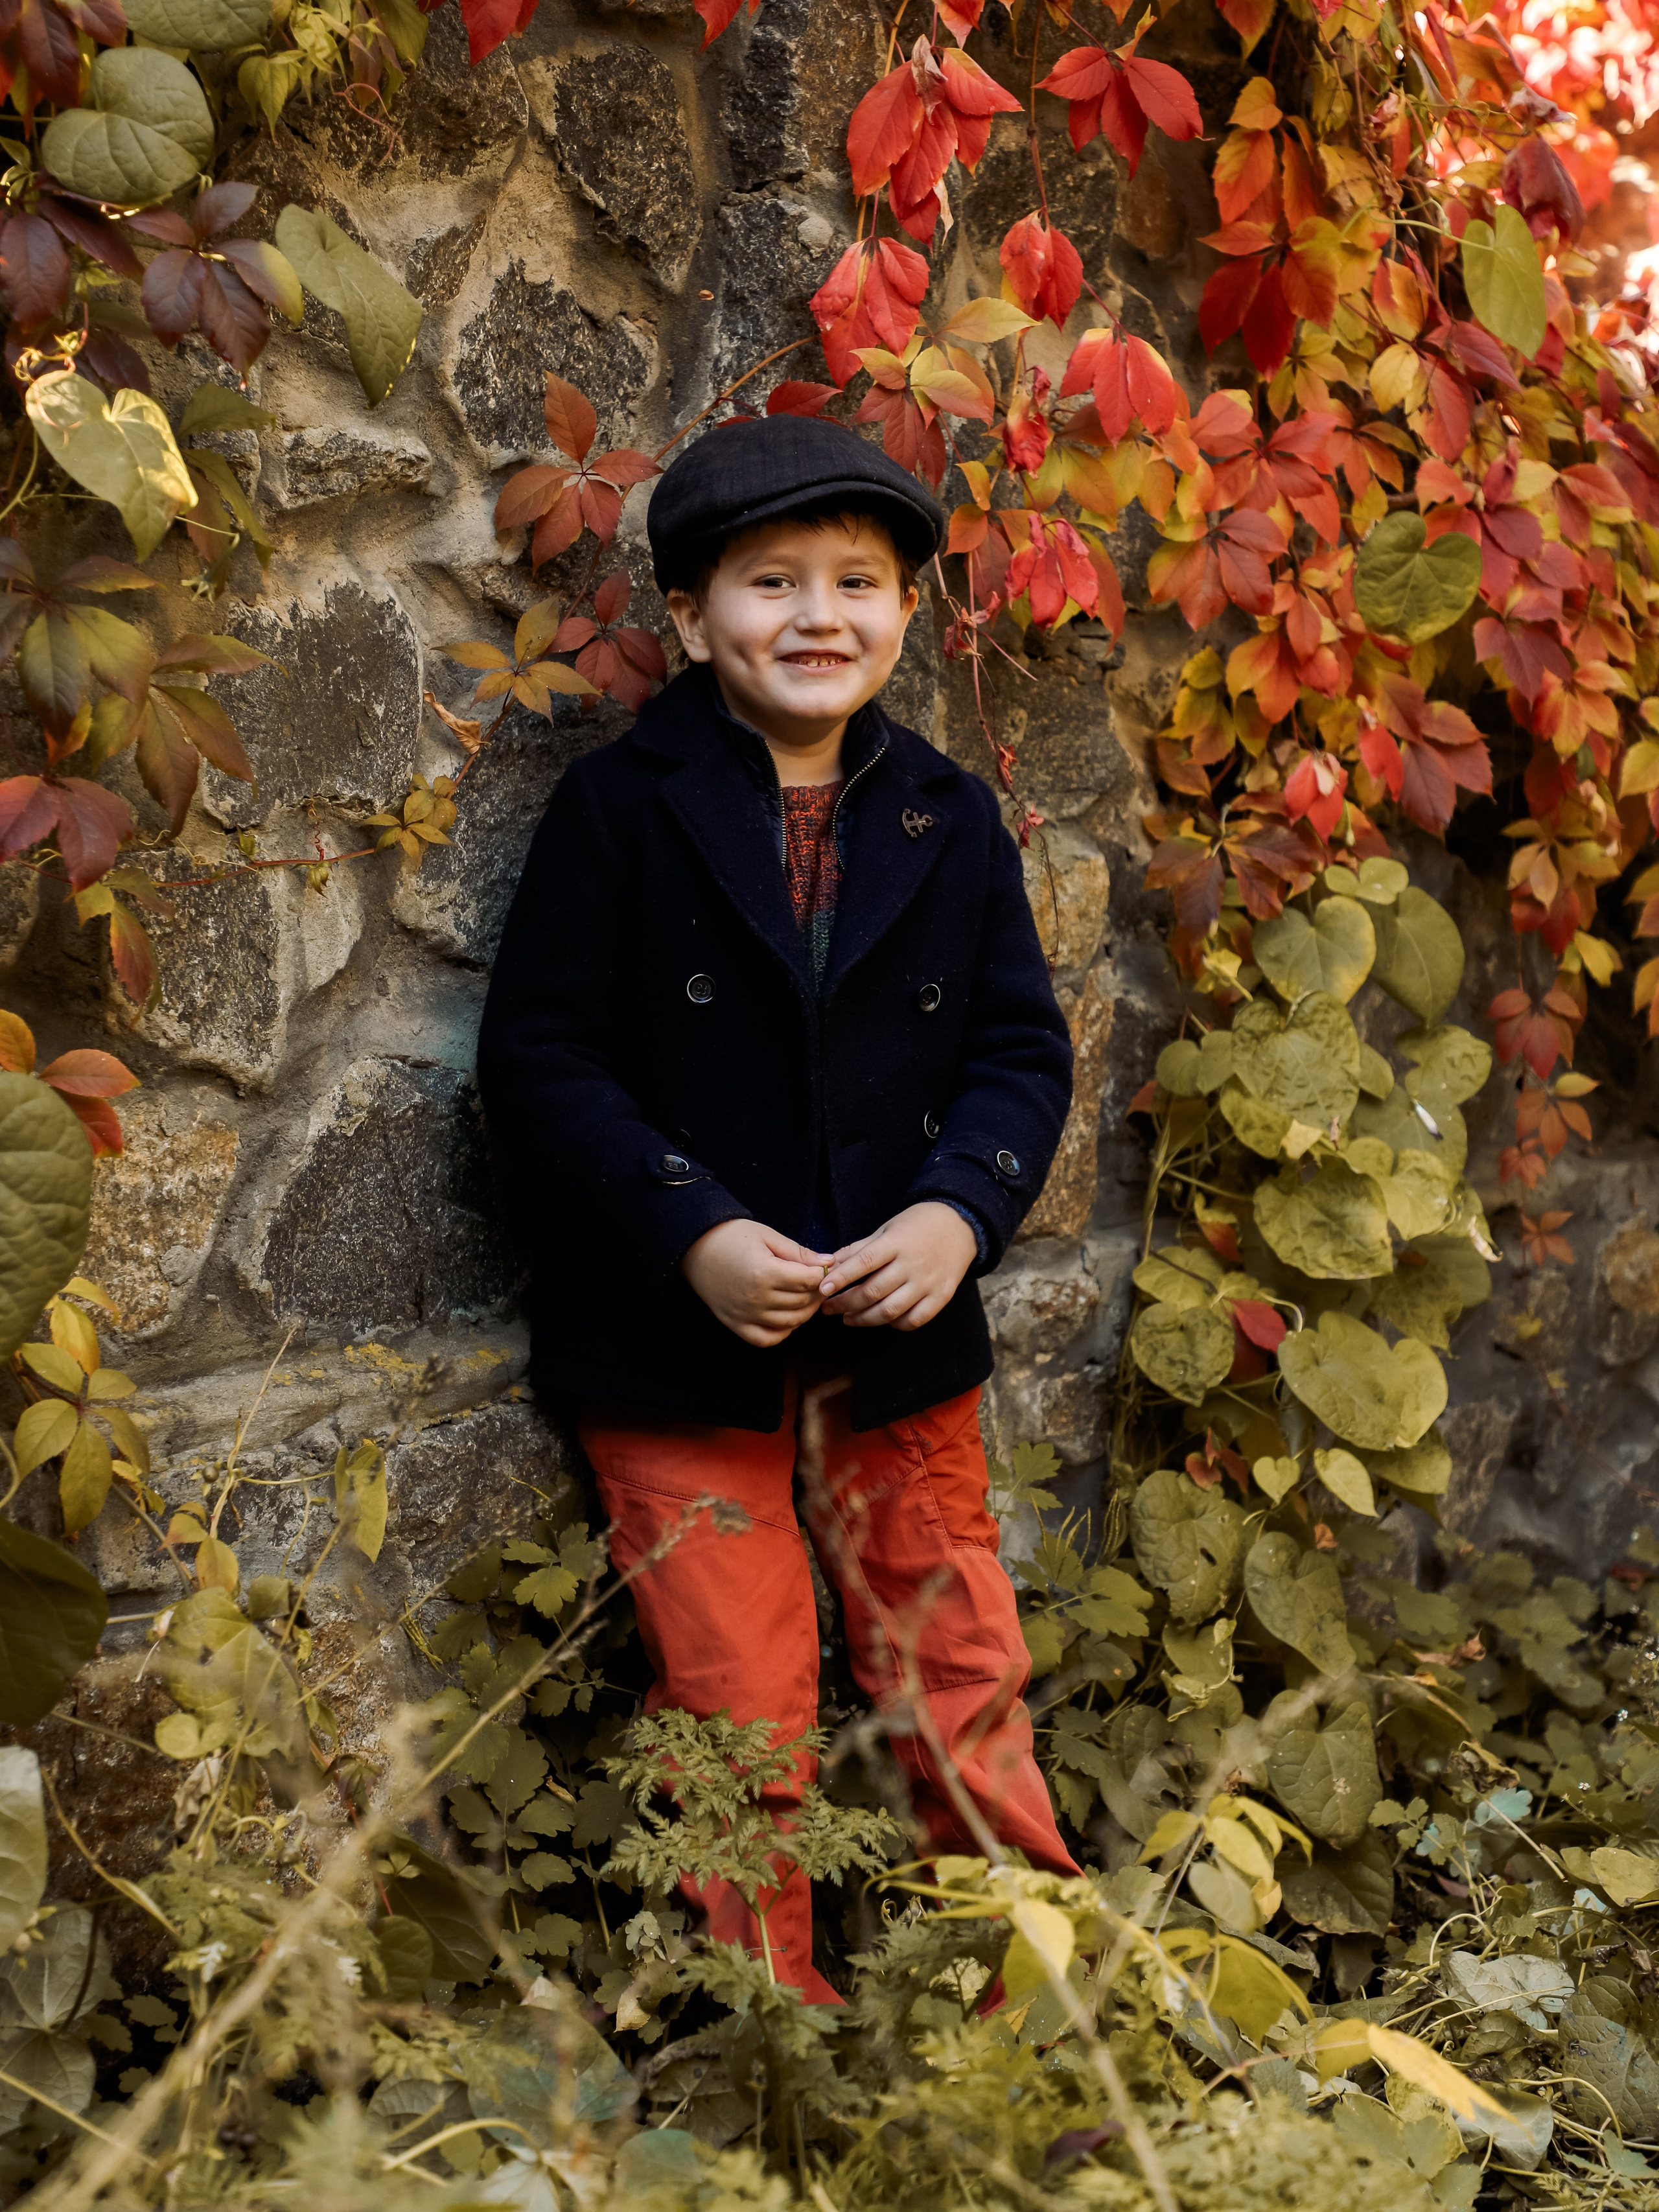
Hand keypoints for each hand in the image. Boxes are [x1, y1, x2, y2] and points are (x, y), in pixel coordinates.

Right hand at [681, 1219, 830, 1347]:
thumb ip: (798, 1252)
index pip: (808, 1280)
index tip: (823, 1267)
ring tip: (806, 1297)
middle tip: (818, 1282)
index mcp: (764, 1272)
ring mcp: (745, 1315)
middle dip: (817, 1291)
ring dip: (805, 1311)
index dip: (822, 1274)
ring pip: (790, 1322)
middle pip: (802, 1302)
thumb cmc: (731, 1237)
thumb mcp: (767, 1236)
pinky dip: (783, 1331)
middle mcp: (755, 1298)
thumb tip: (828, 1262)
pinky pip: (767, 1339)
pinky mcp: (735, 1325)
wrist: (695, 1248)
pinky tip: (788, 1317)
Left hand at [819, 1202, 976, 1331]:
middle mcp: (913, 1264)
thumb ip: (858, 1249)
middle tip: (829, 1308)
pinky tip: (882, 1319)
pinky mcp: (941, 1297)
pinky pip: (914, 1320)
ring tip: (848, 1319)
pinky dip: (894, 1324)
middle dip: (846, 1304)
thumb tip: (828, 1265)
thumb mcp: (886, 1230)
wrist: (959, 1226)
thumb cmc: (916, 1226)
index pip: (864, 1262)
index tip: (822, 1289)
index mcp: (897, 1243)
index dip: (841, 1278)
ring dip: (864, 1319)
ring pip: (891, 1311)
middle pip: (874, 1292)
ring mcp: (928, 1283)